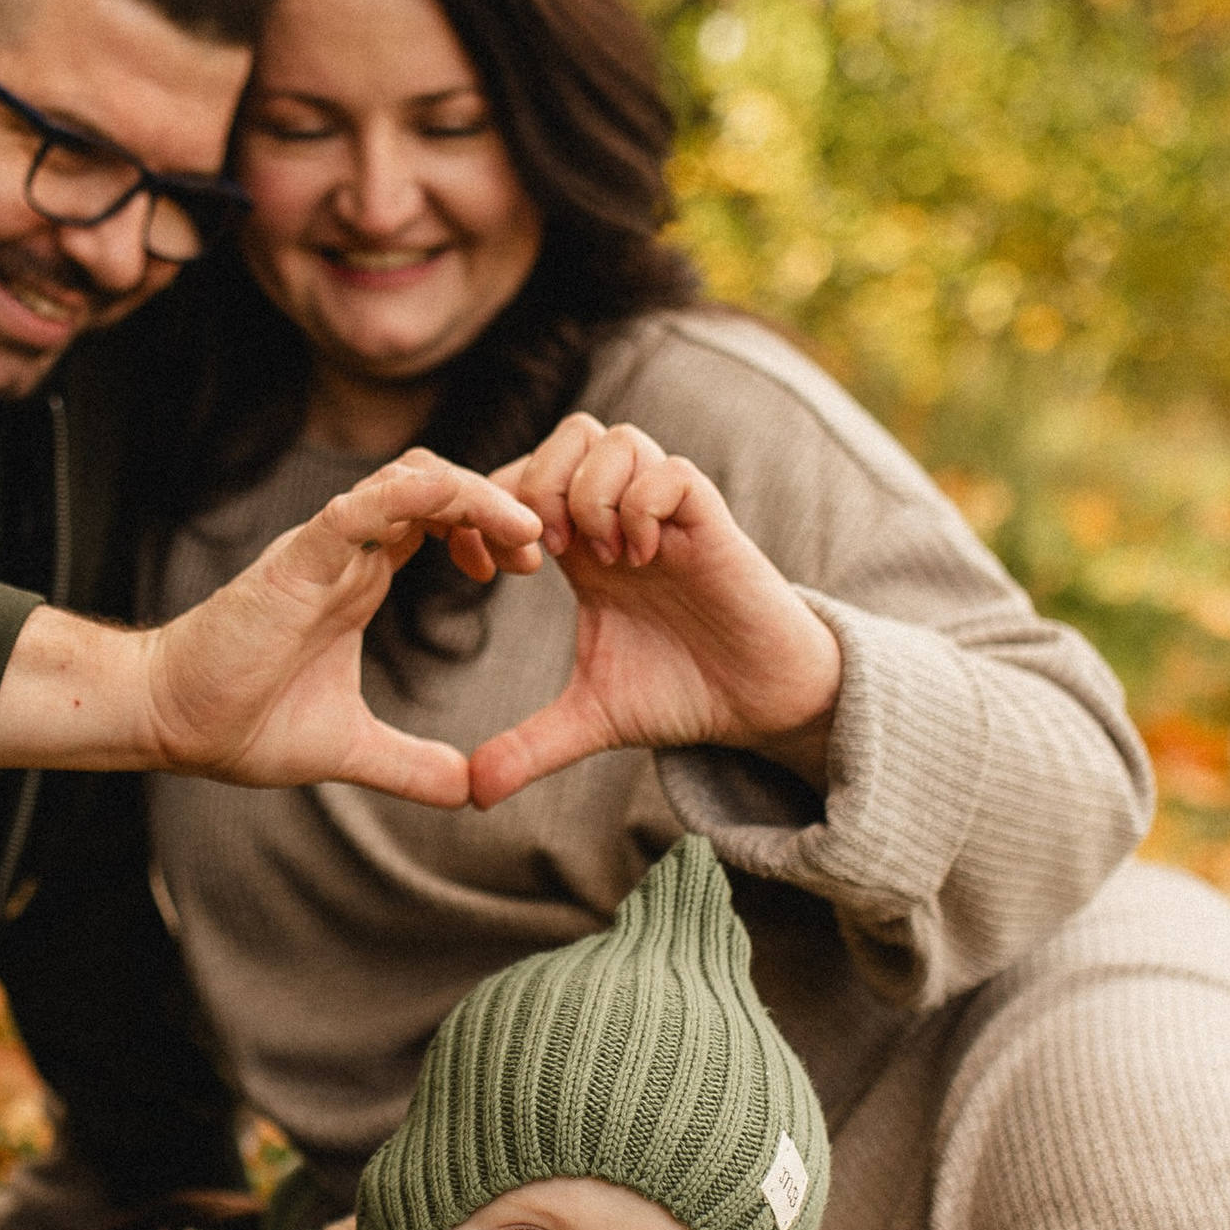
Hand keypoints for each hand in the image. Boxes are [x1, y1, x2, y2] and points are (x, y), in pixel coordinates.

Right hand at [0, 450, 544, 806]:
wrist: (171, 721)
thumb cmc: (242, 722)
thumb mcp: (350, 748)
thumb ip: (411, 763)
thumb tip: (470, 791)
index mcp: (360, 578)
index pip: (441, 521)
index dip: (492, 529)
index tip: (531, 567)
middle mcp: (349, 550)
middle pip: (441, 486)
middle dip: (501, 503)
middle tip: (547, 545)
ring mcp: (325, 547)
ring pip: (415, 479)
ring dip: (478, 493)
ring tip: (526, 530)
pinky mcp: (300, 556)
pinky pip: (367, 504)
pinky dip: (421, 494)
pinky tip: (467, 509)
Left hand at [466, 416, 843, 814]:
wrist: (759, 702)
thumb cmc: (680, 693)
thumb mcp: (589, 721)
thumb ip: (529, 745)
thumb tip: (471, 794)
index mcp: (583, 544)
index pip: (521, 476)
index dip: (487, 508)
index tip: (486, 571)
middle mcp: (621, 516)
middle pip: (567, 435)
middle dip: (535, 486)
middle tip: (541, 558)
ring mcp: (666, 514)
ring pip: (614, 439)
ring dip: (589, 494)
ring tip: (598, 559)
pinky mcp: (711, 524)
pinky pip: (670, 472)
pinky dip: (642, 508)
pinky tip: (640, 561)